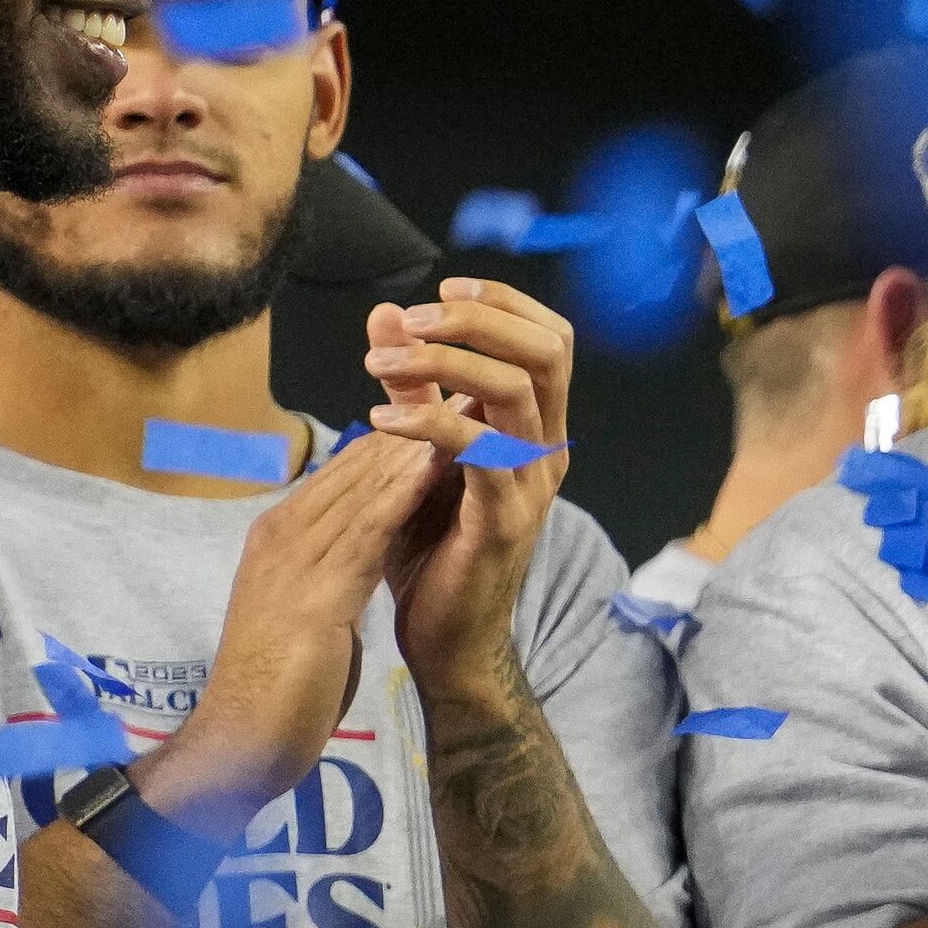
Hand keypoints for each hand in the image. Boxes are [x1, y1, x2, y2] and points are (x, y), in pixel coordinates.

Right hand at [125, 433, 430, 842]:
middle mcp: (281, 534)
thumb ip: (332, 571)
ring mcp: (290, 561)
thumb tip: (361, 553)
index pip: (346, 473)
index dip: (399, 434)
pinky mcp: (309, 594)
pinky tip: (434, 463)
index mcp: (280, 537)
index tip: (446, 399)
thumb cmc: (282, 684)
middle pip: (353, 463)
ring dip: (410, 440)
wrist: (242, 744)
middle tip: (459, 372)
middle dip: (409, 418)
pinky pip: (362, 532)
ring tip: (458, 399)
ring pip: (359, 485)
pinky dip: (398, 494)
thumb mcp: (310, 611)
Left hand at [363, 279, 575, 695]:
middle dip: (479, 319)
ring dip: (445, 364)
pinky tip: (378, 420)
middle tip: (413, 320)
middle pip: (548, 352)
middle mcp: (547, 450)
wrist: (447, 635)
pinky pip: (481, 452)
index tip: (441, 293)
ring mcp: (532, 485)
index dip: (502, 303)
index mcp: (535, 429)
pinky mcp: (504, 520)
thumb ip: (410, 384)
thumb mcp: (415, 450)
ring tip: (381, 366)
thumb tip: (386, 313)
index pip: (549, 339)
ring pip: (515, 391)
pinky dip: (429, 423)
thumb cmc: (432, 546)